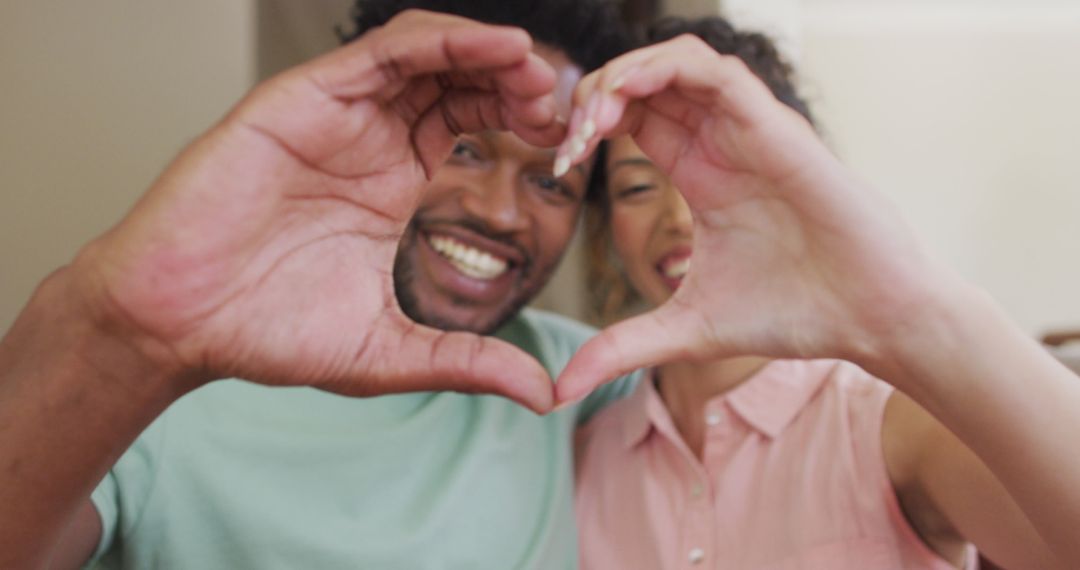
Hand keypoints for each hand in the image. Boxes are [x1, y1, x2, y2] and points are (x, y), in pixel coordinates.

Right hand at [68, 10, 564, 410]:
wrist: (179, 323)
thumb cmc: (269, 331)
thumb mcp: (392, 351)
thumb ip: (467, 361)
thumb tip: (542, 395)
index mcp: (397, 187)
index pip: (474, 130)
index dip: (525, 127)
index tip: (573, 143)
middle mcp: (374, 143)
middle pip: (462, 85)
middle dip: (519, 86)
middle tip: (567, 104)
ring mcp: (341, 117)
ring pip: (429, 57)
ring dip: (490, 56)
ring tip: (538, 74)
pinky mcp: (303, 100)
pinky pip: (383, 54)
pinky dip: (442, 43)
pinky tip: (494, 49)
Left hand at [554, 34, 961, 402]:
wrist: (869, 319)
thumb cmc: (792, 315)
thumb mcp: (684, 330)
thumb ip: (621, 347)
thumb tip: (560, 392)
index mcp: (698, 173)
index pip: (633, 117)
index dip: (587, 125)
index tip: (559, 162)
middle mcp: (720, 142)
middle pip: (646, 81)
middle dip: (593, 94)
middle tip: (564, 137)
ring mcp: (747, 131)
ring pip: (676, 63)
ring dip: (623, 76)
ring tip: (591, 119)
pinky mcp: (775, 127)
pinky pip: (715, 73)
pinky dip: (665, 69)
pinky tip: (625, 96)